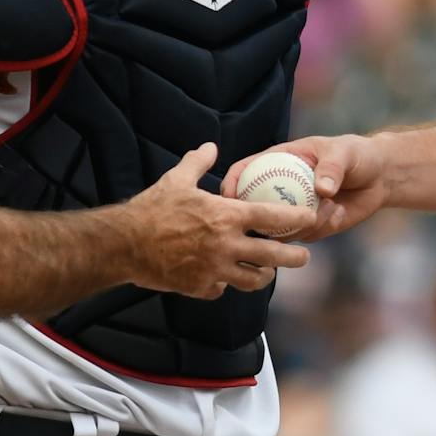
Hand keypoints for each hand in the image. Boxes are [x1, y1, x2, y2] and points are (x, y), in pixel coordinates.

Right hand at [122, 143, 315, 297]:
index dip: (296, 217)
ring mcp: (214, 269)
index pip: (272, 216)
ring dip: (262, 275)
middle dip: (294, 257)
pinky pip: (221, 289)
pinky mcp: (199, 287)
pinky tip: (223, 278)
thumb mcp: (177, 179)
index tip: (310, 217)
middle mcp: (226, 245)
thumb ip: (198, 162)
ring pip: (252, 280)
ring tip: (267, 272)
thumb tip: (210, 145)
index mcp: (225, 216)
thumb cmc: (152, 209)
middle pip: (272, 256)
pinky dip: (224, 284)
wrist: (124, 244)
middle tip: (304, 256)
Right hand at [225, 134, 386, 241]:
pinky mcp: (309, 229)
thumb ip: (331, 168)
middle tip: (274, 218)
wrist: (379, 178)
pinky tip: (340, 211)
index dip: (231, 182)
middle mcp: (280, 189)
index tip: (228, 196)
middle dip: (254, 217)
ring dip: (300, 223)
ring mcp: (292, 211)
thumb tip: (321, 190)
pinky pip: (305, 236)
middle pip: (253, 206)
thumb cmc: (356, 155)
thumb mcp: (343, 153)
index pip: (244, 171)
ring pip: (278, 228)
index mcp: (277, 162)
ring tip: (330, 205)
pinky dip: (321, 227)